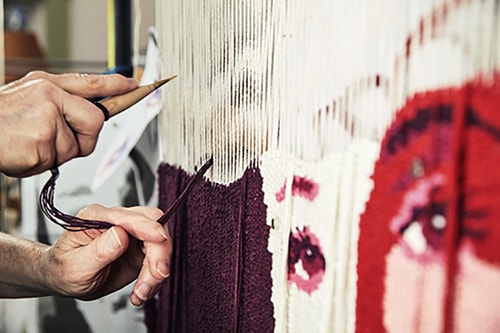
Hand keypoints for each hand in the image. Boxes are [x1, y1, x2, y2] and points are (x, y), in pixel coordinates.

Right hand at [0, 71, 137, 176]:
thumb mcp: (27, 98)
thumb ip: (59, 104)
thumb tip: (91, 116)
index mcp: (47, 84)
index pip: (91, 83)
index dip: (116, 86)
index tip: (135, 85)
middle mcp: (49, 95)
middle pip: (95, 122)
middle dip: (82, 138)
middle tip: (53, 139)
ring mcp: (46, 118)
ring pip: (76, 147)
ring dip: (56, 154)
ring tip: (29, 144)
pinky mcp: (42, 140)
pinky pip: (57, 161)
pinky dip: (40, 164)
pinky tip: (22, 153)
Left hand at [43, 205, 170, 305]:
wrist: (64, 279)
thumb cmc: (63, 269)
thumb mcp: (75, 265)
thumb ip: (99, 250)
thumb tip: (121, 234)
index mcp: (98, 217)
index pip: (130, 216)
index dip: (148, 227)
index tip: (160, 241)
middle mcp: (118, 221)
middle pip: (153, 226)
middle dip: (159, 253)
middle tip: (154, 278)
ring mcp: (132, 233)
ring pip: (160, 243)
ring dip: (156, 271)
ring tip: (141, 292)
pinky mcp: (140, 248)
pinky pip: (158, 258)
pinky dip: (154, 278)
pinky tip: (141, 291)